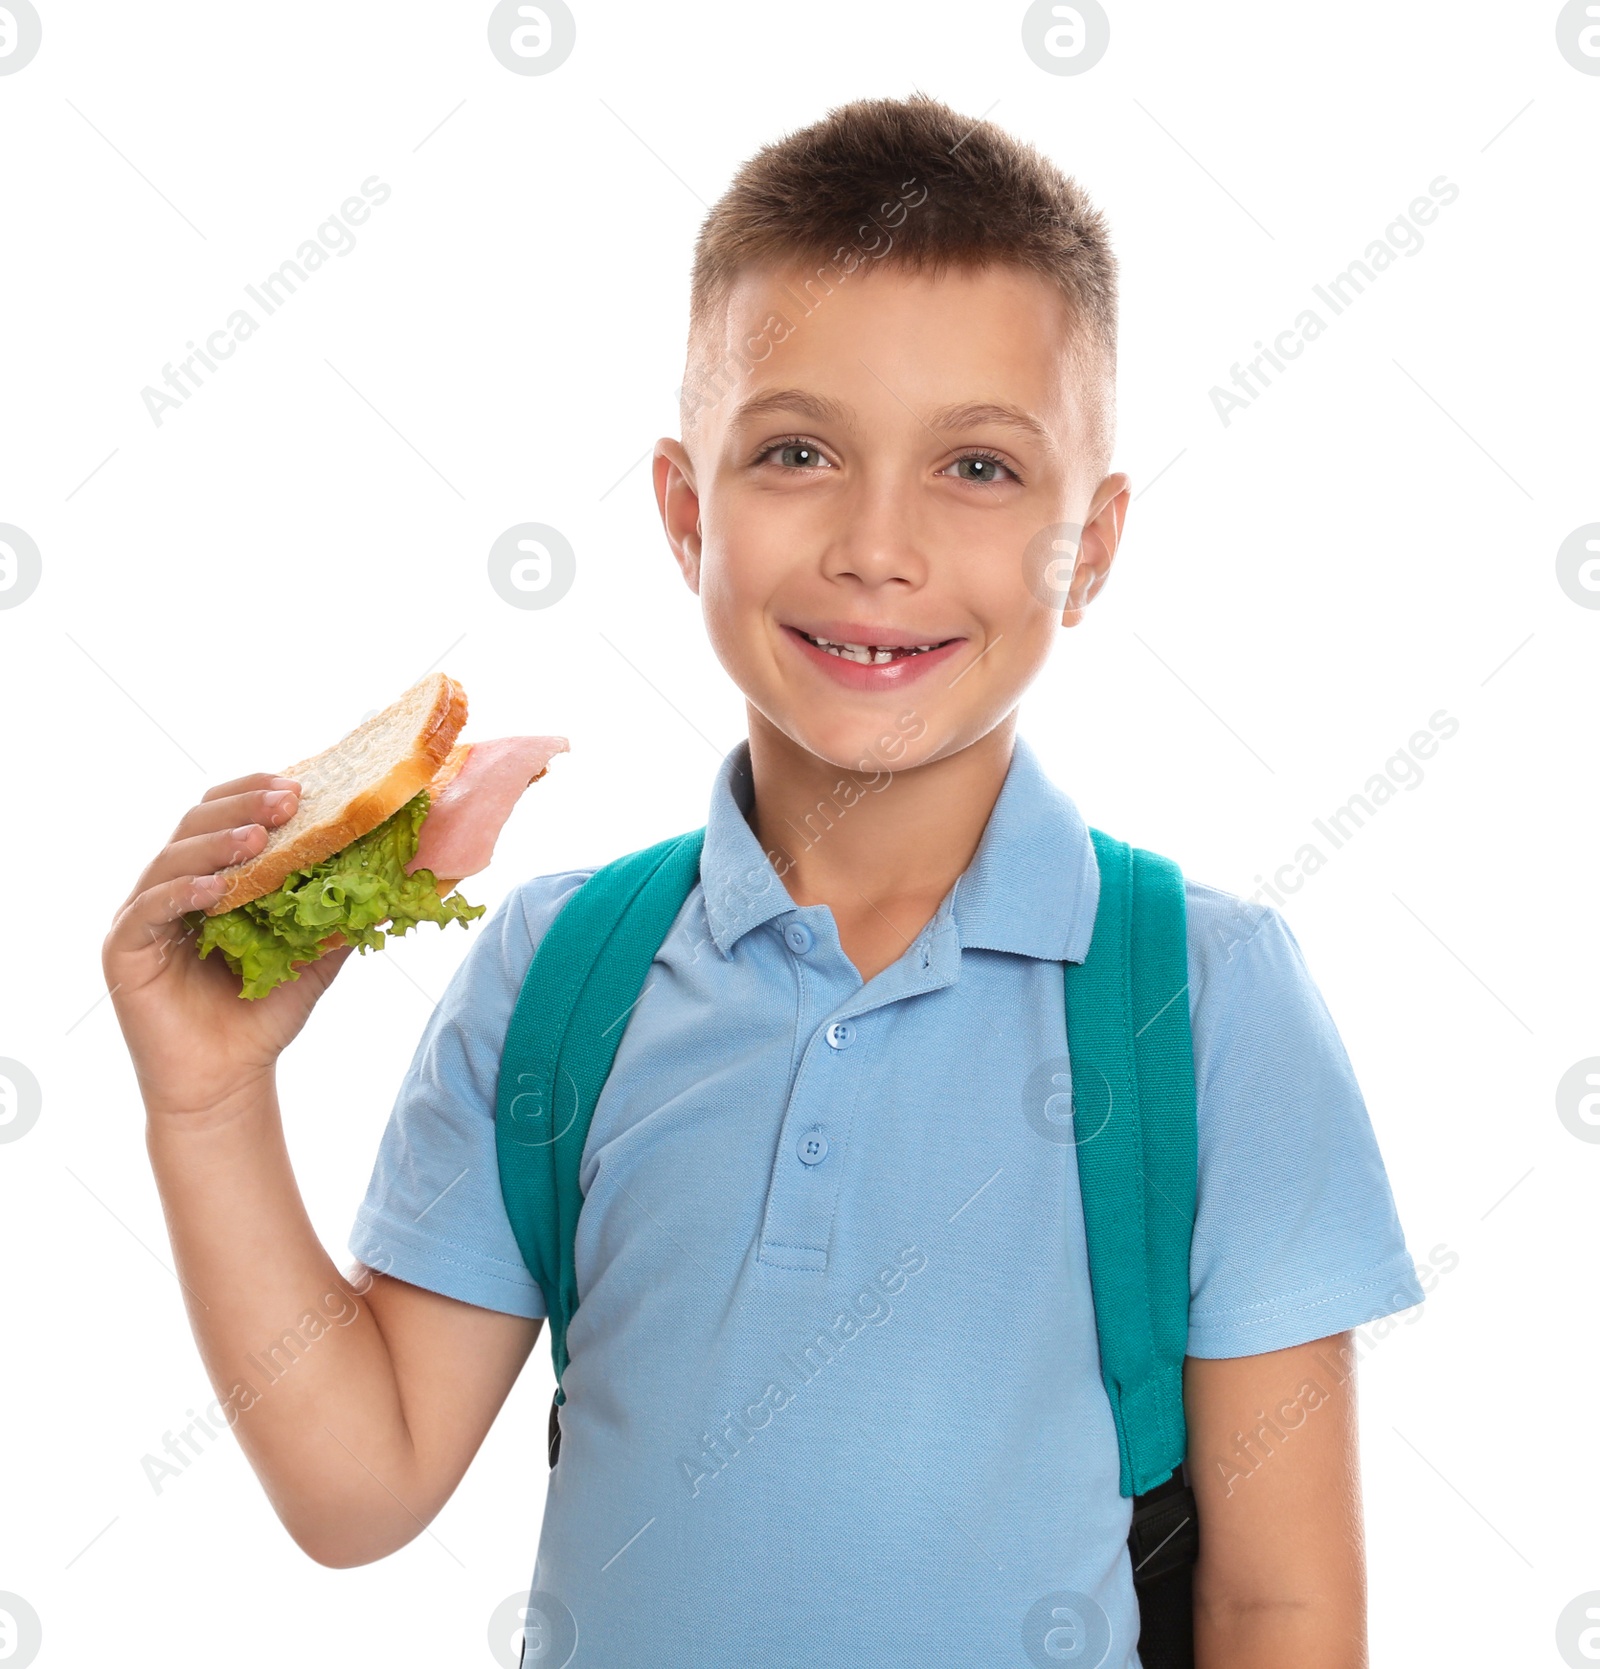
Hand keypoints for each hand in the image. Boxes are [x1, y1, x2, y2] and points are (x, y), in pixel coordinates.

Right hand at [103, 772, 355, 1124]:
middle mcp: (172, 885)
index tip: (303, 785)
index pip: (226, 814)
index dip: (257, 793)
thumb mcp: (316, 952)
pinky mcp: (124, 949)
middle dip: (243, 806)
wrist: (229, 1080)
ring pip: (173, 858)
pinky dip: (182, 891)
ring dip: (217, 843)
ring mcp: (143, 914)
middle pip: (197, 823)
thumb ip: (343, 911)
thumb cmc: (265, 1012)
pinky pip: (150, 909)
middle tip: (288, 801)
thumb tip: (404, 871)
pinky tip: (217, 889)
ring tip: (258, 838)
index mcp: (212, 874)